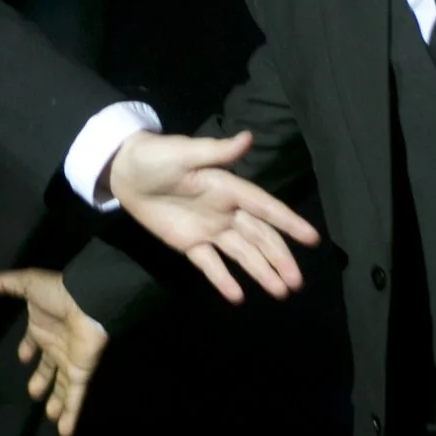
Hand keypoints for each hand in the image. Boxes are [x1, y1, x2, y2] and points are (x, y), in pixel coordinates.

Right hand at [0, 268, 109, 435]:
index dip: (28, 350)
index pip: (34, 343)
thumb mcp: (28, 285)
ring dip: (56, 403)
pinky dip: (70, 415)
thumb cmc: (58, 293)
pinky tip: (64, 433)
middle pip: (48, 370)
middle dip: (41, 381)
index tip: (22, 357)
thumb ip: (7, 284)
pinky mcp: (79, 373)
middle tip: (33, 394)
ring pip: (61, 389)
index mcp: (43, 329)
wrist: (86, 302)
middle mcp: (56, 347)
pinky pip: (74, 398)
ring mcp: (68, 362)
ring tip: (49, 417)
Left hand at [106, 130, 320, 303]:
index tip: (312, 239)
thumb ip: (215, 151)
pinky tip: (238, 297)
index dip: (289, 222)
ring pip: (242, 254)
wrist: (124, 172)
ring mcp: (209, 229)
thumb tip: (246, 138)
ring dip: (261, 272)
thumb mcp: (184, 152)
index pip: (266, 208)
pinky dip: (223, 280)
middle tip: (297, 282)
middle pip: (260, 238)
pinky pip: (210, 264)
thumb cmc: (155, 157)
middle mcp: (226, 211)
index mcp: (229, 188)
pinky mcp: (189, 244)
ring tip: (281, 292)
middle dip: (279, 259)